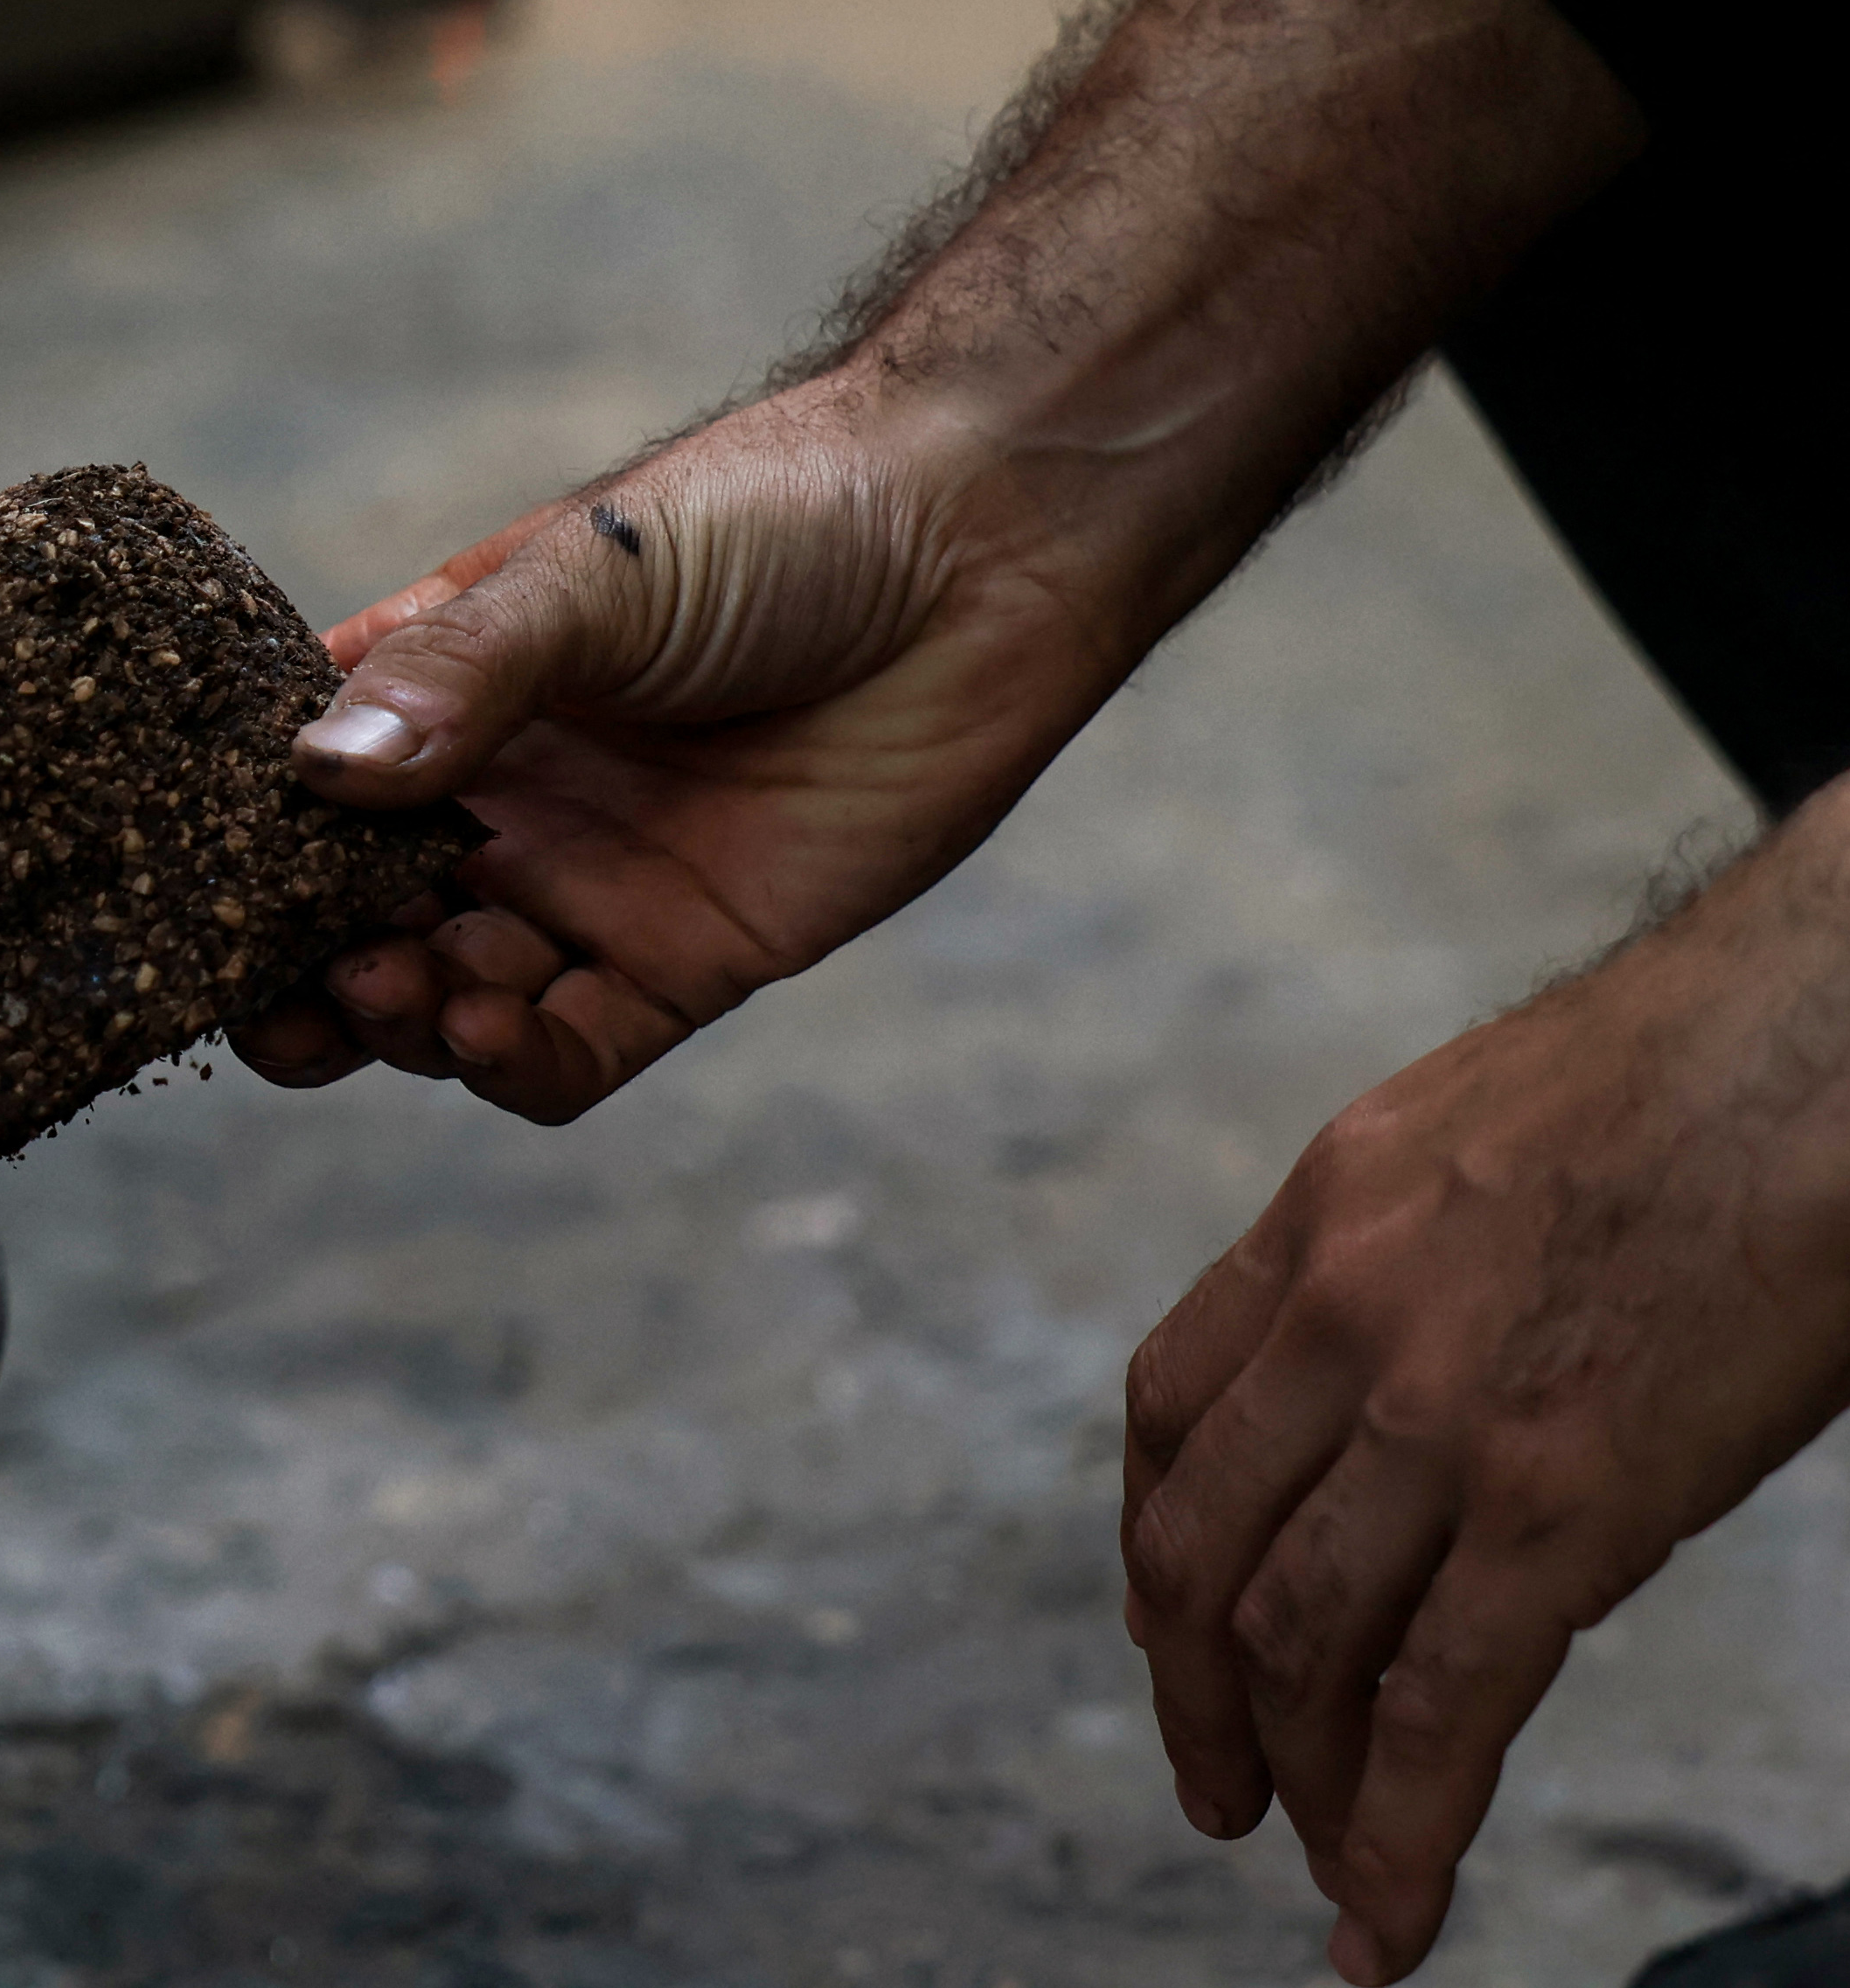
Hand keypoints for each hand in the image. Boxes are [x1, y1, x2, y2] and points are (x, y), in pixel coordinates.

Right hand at [234, 374, 1132, 1119]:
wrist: (981, 546)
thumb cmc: (774, 519)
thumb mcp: (588, 577)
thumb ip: (458, 677)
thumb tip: (316, 778)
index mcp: (440, 691)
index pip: (293, 789)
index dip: (228, 847)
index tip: (177, 890)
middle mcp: (495, 800)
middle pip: (348, 921)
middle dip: (297, 970)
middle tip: (282, 989)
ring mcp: (585, 886)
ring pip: (443, 997)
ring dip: (400, 1017)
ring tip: (406, 986)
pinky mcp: (687, 960)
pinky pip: (573, 1052)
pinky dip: (513, 1063)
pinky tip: (488, 1032)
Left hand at [1121, 804, 1849, 1982]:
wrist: (1815, 1039)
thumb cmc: (1692, 1081)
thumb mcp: (1471, 1132)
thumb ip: (1408, 1252)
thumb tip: (1408, 1361)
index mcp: (1316, 1220)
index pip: (1166, 1410)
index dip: (1156, 1540)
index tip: (1170, 1626)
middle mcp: (1339, 1318)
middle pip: (1198, 1549)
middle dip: (1193, 1694)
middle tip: (1218, 1790)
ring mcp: (1439, 1416)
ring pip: (1299, 1644)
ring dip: (1297, 1779)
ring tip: (1318, 1863)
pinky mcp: (1562, 1502)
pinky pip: (1441, 1705)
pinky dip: (1399, 1831)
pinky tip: (1388, 1913)